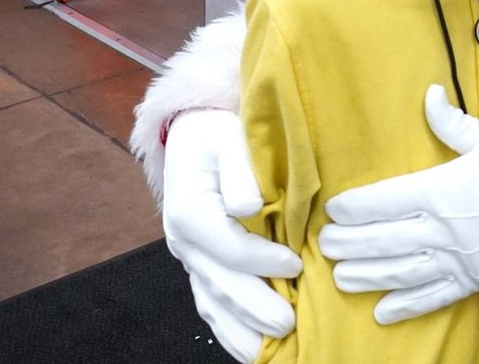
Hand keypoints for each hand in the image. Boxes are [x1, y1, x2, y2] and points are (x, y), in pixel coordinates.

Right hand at [162, 108, 301, 361]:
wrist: (193, 135)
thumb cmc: (217, 134)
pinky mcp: (199, 265)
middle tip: (288, 325)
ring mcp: (189, 258)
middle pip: (220, 283)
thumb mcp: (227, 137)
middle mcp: (183, 241)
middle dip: (254, 307)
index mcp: (189, 211)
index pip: (228, 246)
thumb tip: (250, 206)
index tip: (295, 265)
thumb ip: (238, 171)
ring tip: (271, 350)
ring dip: (240, 329)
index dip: (261, 260)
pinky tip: (251, 348)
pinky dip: (229, 328)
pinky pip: (210, 303)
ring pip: (212, 302)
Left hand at [318, 85, 478, 324]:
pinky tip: (382, 312)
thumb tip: (430, 95)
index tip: (333, 210)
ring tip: (339, 278)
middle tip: (322, 247)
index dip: (356, 206)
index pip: (386, 199)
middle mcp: (441, 228)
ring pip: (401, 270)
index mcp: (440, 189)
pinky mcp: (473, 279)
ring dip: (367, 275)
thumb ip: (453, 123)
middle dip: (350, 243)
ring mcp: (456, 257)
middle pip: (384, 238)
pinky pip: (434, 296)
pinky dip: (407, 306)